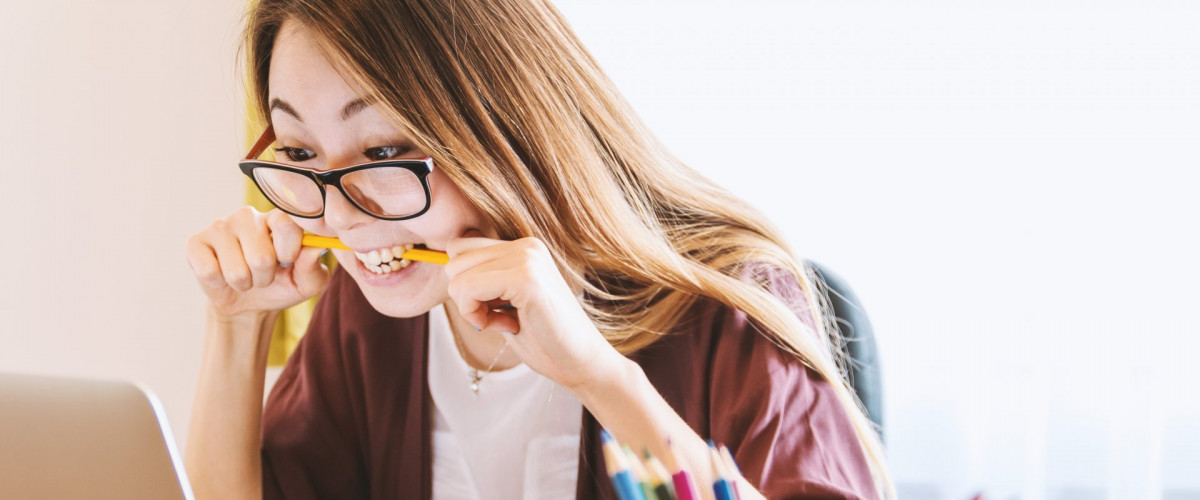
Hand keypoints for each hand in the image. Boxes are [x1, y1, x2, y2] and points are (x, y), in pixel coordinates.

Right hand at [186, 206, 329, 318]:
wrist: (248, 304)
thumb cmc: (281, 286)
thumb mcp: (306, 283)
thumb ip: (314, 268)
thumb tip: (314, 249)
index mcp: (278, 218)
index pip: (286, 224)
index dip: (289, 252)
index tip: (287, 262)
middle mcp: (248, 216)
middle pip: (261, 257)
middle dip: (264, 278)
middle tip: (262, 275)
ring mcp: (220, 226)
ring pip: (236, 270)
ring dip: (243, 283)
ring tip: (244, 277)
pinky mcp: (196, 242)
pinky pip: (209, 272)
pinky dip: (219, 284)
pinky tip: (221, 275)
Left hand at [443, 234, 624, 389]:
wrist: (581, 363)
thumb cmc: (543, 338)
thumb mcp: (506, 301)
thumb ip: (483, 280)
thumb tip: (445, 265)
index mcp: (523, 247)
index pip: (460, 248)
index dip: (465, 284)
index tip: (492, 308)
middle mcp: (526, 245)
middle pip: (454, 260)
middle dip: (465, 296)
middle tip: (498, 318)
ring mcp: (528, 258)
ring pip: (457, 276)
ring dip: (471, 308)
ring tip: (505, 321)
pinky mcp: (526, 278)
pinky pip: (468, 289)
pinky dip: (476, 316)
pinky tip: (507, 326)